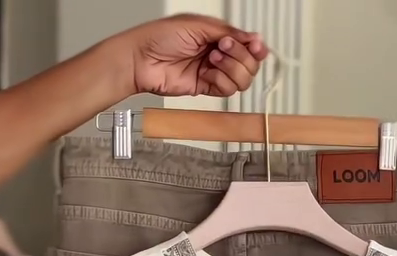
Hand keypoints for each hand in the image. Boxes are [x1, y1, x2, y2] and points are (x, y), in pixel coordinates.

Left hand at [122, 13, 268, 97]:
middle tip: (222, 48)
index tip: (255, 45)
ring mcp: (212, 72)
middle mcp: (218, 53)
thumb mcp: (197, 25)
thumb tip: (251, 37)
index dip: (255, 46)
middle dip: (240, 56)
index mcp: (217, 34)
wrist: (141, 60)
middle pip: (249, 63)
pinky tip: (206, 74)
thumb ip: (227, 31)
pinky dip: (220, 81)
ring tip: (212, 60)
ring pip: (242, 79)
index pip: (248, 43)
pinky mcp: (205, 89)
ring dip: (231, 69)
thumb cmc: (160, 37)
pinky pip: (226, 90)